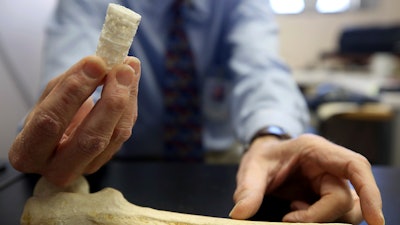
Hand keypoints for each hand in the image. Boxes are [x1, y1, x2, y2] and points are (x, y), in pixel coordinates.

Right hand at [9, 56, 140, 186]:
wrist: (58, 137)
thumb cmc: (49, 112)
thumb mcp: (50, 95)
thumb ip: (72, 81)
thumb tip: (101, 63)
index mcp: (28, 153)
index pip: (52, 121)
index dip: (75, 90)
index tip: (95, 63)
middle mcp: (58, 170)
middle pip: (91, 139)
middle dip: (110, 100)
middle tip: (122, 69)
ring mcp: (86, 169)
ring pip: (114, 136)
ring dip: (127, 98)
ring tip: (129, 68)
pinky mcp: (106, 161)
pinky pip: (123, 132)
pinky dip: (130, 104)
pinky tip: (129, 82)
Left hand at [229, 134, 383, 224]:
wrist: (262, 156)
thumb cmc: (262, 156)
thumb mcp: (251, 169)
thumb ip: (248, 190)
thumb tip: (240, 214)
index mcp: (316, 150)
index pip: (356, 166)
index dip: (370, 191)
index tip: (376, 219)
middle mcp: (328, 165)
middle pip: (346, 197)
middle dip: (321, 215)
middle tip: (289, 217)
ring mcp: (329, 181)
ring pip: (345, 208)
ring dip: (321, 217)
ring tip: (292, 211)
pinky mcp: (325, 194)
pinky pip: (333, 212)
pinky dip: (317, 218)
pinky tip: (296, 211)